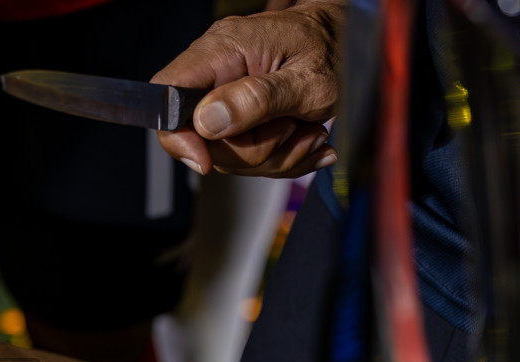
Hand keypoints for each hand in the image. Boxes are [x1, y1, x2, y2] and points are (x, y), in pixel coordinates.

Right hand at [152, 0, 342, 177]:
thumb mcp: (307, 79)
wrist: (353, 44)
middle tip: (289, 127)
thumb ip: (258, 98)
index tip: (207, 159)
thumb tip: (207, 120)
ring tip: (306, 129)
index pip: (167, 96)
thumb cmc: (334, 50)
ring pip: (230, 157)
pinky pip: (250, 159)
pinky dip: (284, 158)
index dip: (178, 135)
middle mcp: (219, 72)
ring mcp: (229, 98)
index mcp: (223, 51)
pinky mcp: (243, 119)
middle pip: (203, 140)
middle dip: (251, 150)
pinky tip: (305, 137)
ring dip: (276, 155)